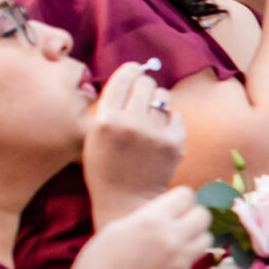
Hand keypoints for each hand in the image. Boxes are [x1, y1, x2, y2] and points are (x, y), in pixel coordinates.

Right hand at [58, 187, 210, 268]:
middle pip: (204, 215)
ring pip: (206, 238)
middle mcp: (172, 238)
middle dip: (192, 216)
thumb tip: (166, 212)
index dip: (179, 200)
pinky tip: (165, 265)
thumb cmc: (98, 265)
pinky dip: (184, 259)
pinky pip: (194, 261)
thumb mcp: (116, 230)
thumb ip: (145, 218)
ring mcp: (181, 260)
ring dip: (194, 237)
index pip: (186, 195)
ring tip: (176, 242)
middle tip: (177, 223)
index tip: (171, 207)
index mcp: (152, 220)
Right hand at [81, 61, 186, 220]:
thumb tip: (128, 77)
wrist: (127, 199)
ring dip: (156, 103)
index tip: (135, 69)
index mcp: (106, 119)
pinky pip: (176, 115)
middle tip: (141, 96)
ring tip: (148, 119)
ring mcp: (155, 133)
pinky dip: (169, 120)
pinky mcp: (175, 142)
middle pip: (145, 83)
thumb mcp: (93, 135)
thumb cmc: (105, 166)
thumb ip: (107, 108)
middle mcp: (131, 123)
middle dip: (144, 86)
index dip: (130, 70)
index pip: (123, 79)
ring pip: (162, 97)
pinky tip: (159, 133)